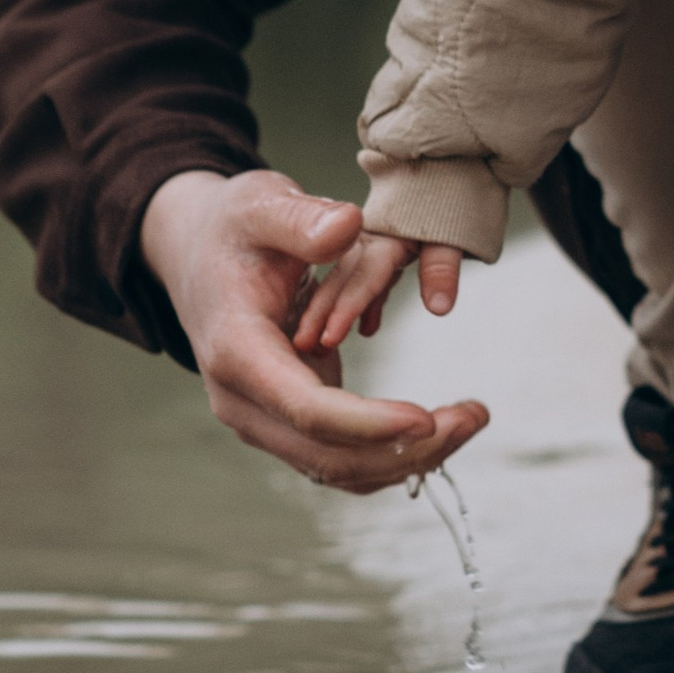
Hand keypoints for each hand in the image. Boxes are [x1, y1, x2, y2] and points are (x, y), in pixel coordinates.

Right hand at [143, 167, 488, 495]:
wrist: (198, 254)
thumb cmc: (234, 227)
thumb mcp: (260, 205)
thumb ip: (300, 218)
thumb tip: (347, 226)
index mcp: (237, 352)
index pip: (305, 409)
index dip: (367, 423)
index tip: (426, 417)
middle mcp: (243, 401)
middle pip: (326, 455)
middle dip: (406, 448)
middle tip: (475, 417)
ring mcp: (264, 418)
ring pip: (337, 468)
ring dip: (409, 457)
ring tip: (471, 420)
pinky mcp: (289, 419)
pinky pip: (341, 455)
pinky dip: (393, 452)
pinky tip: (442, 429)